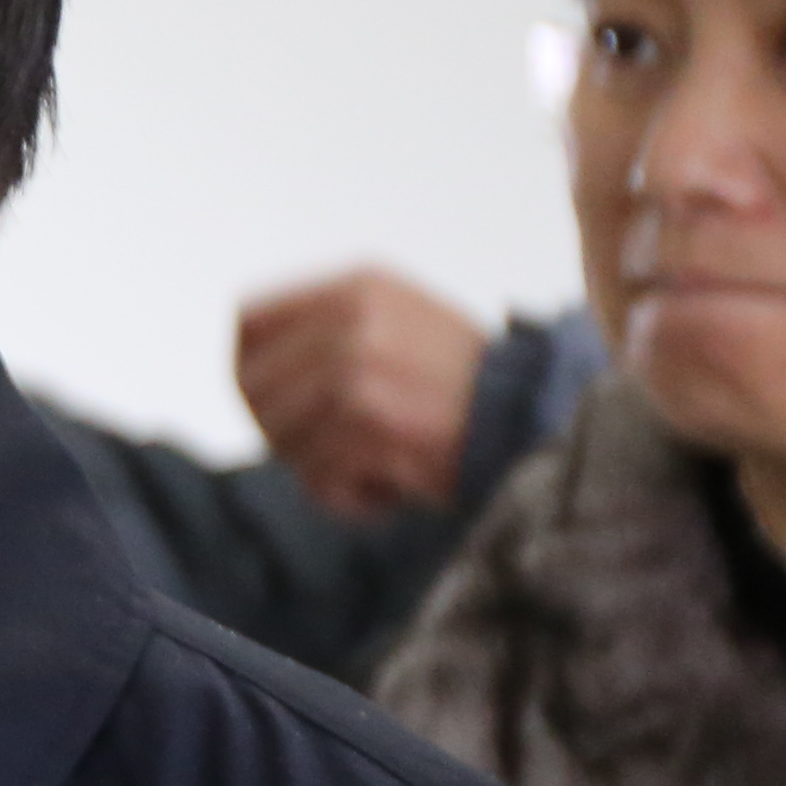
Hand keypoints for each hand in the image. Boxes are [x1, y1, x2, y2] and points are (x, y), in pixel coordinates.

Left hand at [232, 267, 489, 521]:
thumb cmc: (469, 394)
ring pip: (278, 437)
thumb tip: (243, 366)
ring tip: (378, 466)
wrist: (543, 426)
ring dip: (319, 469)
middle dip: (281, 430)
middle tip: (337, 451)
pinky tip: (394, 491)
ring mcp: (357, 365)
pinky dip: (349, 499)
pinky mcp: (369, 418)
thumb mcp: (400, 329)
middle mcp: (353, 317)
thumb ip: (326, 334)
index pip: (247, 323)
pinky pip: (316, 479)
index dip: (252, 373)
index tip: (279, 406)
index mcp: (359, 286)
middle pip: (251, 386)